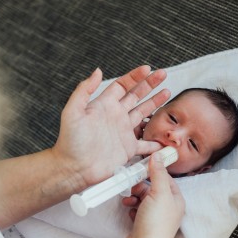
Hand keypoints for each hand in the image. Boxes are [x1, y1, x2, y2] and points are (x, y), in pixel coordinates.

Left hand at [52, 66, 169, 189]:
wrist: (74, 168)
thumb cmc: (70, 142)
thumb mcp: (73, 112)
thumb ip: (84, 90)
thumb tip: (97, 71)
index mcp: (104, 106)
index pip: (122, 85)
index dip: (135, 76)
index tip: (147, 69)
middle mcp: (115, 117)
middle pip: (136, 95)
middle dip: (149, 84)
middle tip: (162, 74)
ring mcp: (123, 132)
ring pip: (143, 113)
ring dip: (155, 103)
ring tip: (167, 93)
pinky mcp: (128, 149)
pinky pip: (146, 143)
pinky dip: (156, 140)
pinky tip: (165, 135)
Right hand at [123, 154, 184, 237]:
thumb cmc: (156, 222)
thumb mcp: (159, 192)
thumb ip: (158, 173)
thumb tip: (158, 155)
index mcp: (176, 200)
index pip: (167, 179)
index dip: (154, 172)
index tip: (142, 167)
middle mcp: (168, 209)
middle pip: (153, 189)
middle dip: (140, 186)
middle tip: (132, 186)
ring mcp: (156, 218)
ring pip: (143, 200)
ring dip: (134, 197)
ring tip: (128, 201)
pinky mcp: (145, 225)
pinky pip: (137, 210)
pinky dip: (132, 208)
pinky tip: (129, 211)